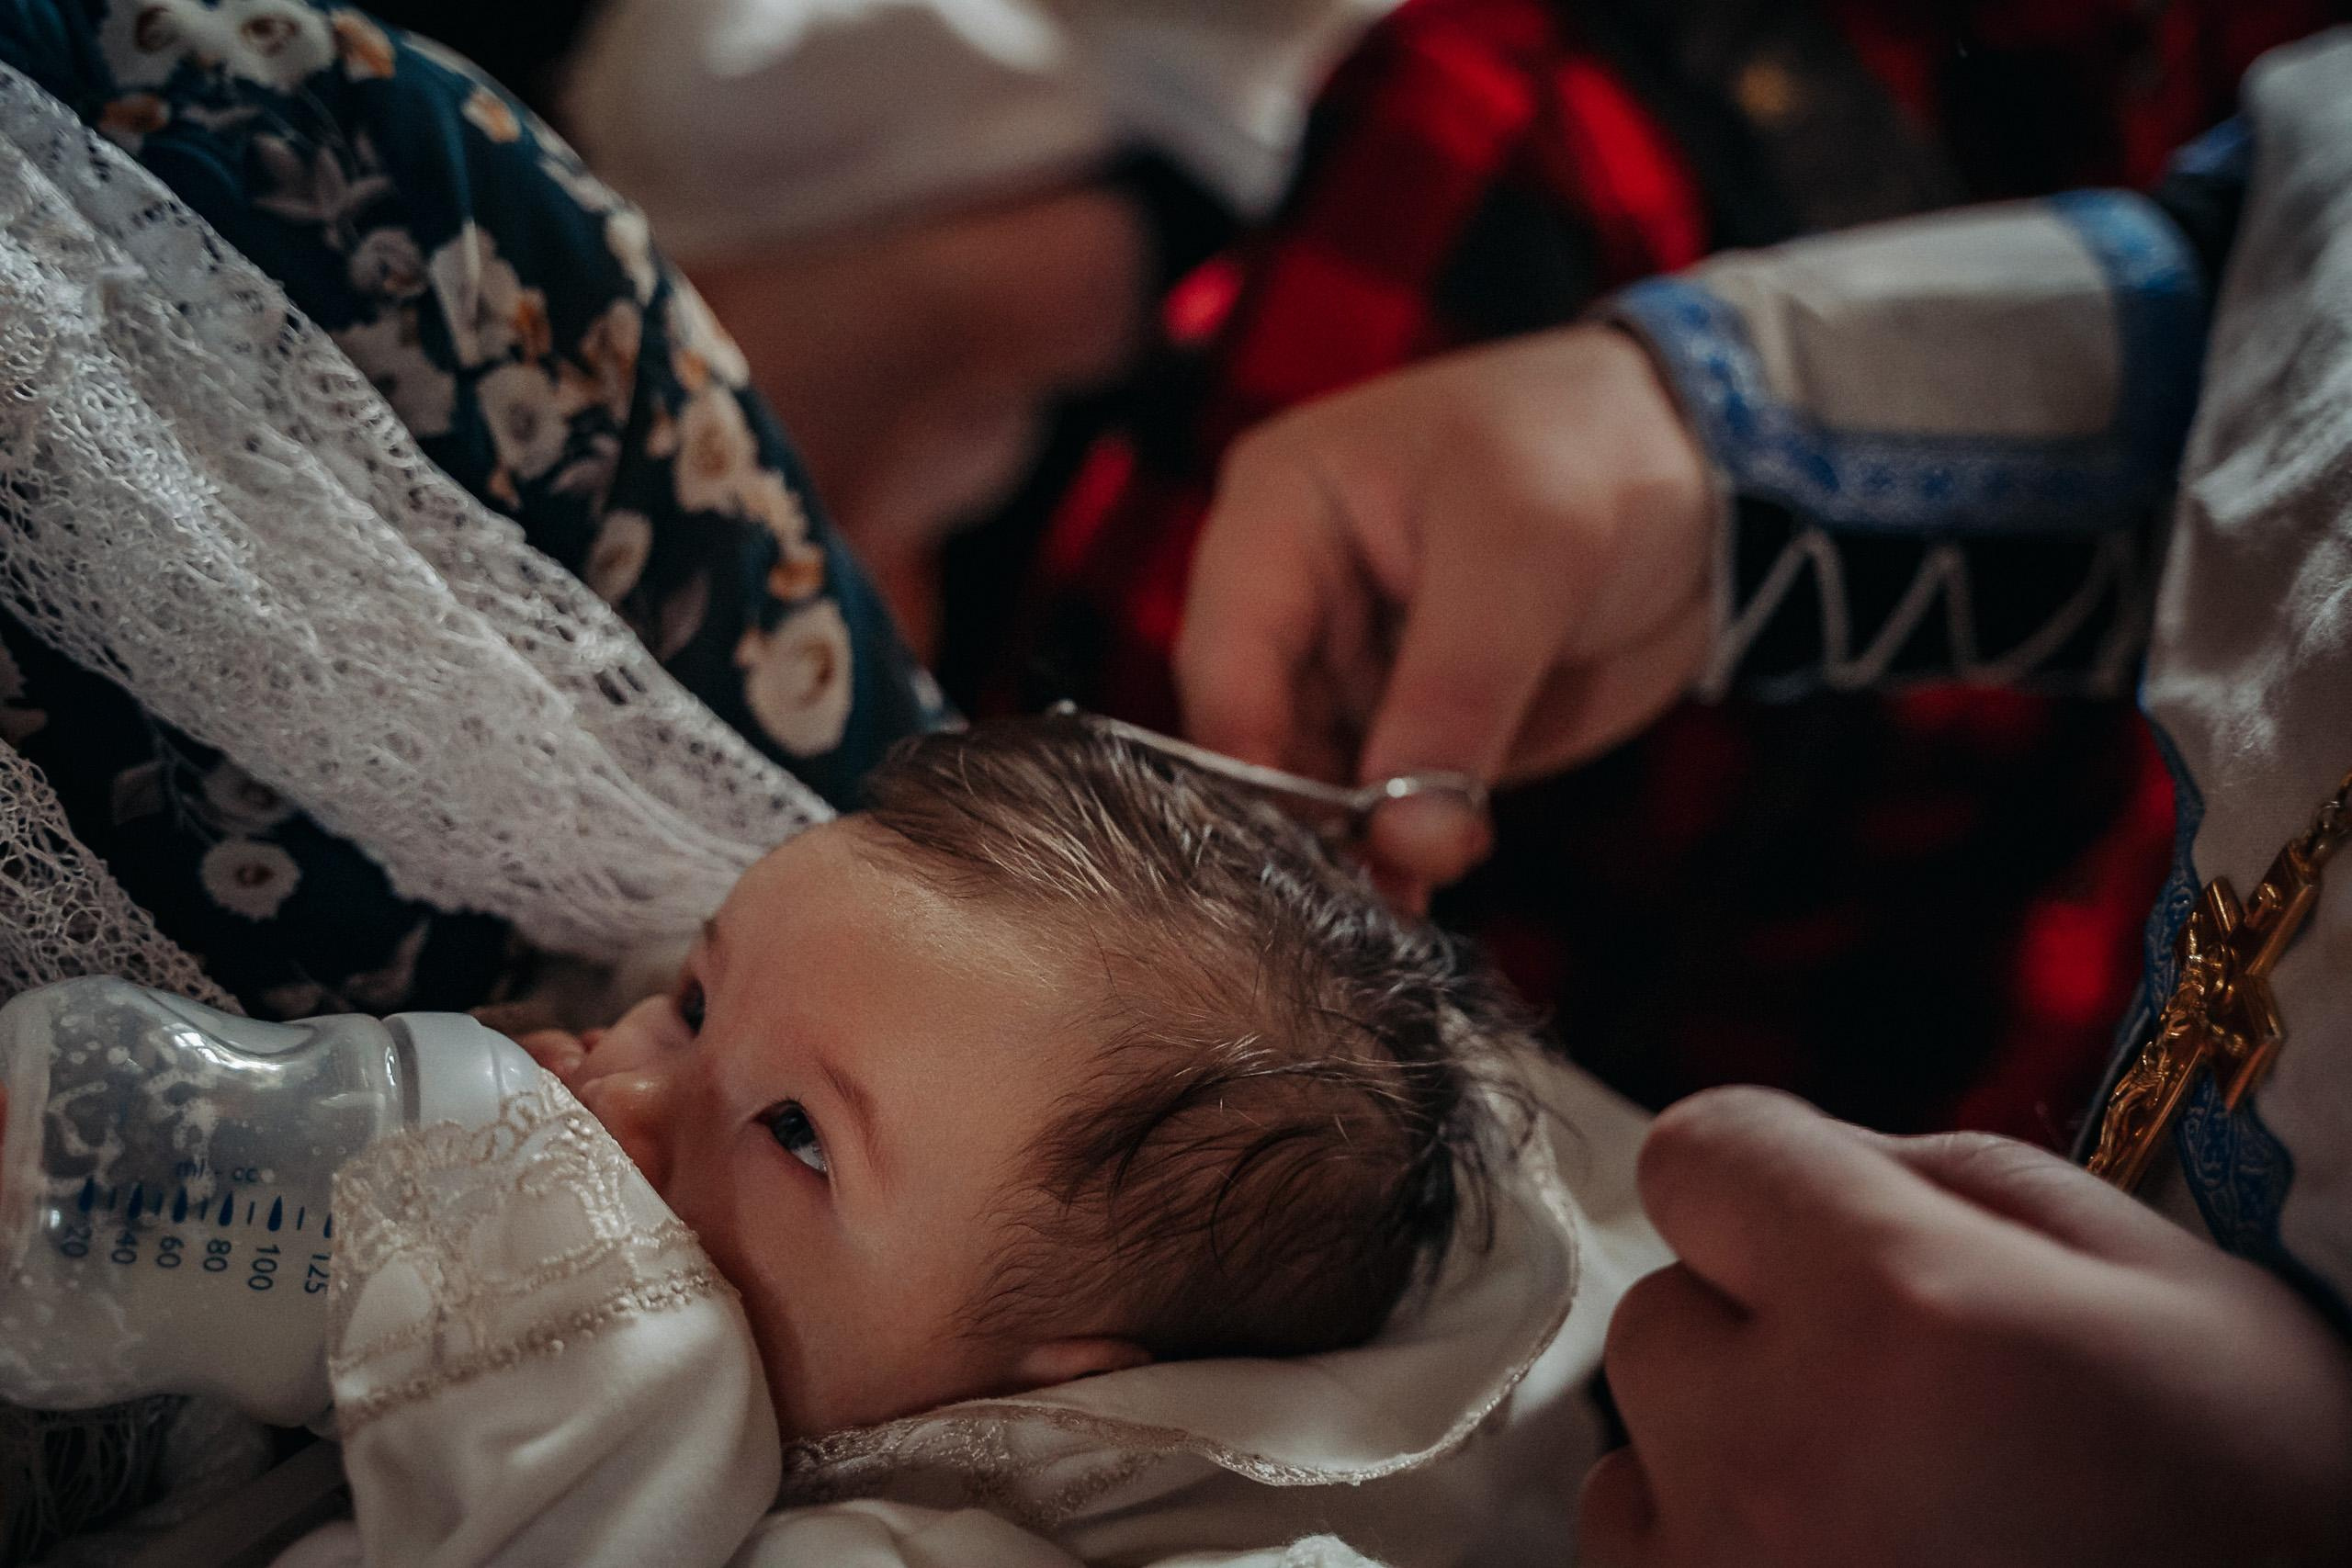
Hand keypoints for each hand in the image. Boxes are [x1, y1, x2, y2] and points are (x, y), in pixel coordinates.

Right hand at [1176, 325, 1715, 906]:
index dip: (1251, 761)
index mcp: (1278, 512)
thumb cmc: (1596, 448)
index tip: (1298, 852)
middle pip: (1255, 735)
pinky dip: (1397, 858)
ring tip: (1388, 917)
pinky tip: (1417, 908)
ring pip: (1310, 787)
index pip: (1224, 658)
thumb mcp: (1528, 551)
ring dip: (1346, 856)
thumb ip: (1457, 696)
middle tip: (1353, 904)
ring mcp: (1352, 669)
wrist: (1710, 473)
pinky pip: (1381, 810)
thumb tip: (1406, 843)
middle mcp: (1295, 597)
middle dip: (1300, 823)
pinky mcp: (1413, 728)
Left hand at [1583, 1086, 2351, 1567]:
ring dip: (1725, 1449)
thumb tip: (1818, 1160)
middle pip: (1661, 1309)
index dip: (1767, 1179)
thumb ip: (1959, 1181)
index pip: (1697, 1154)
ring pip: (1634, 1444)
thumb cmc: (2266, 1505)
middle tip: (1895, 1392)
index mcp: (1899, 1309)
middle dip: (1756, 1325)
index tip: (1831, 1224)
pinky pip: (1637, 1556)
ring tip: (1880, 1502)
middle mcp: (1777, 1450)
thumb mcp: (2170, 1289)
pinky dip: (1712, 1552)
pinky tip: (1845, 1564)